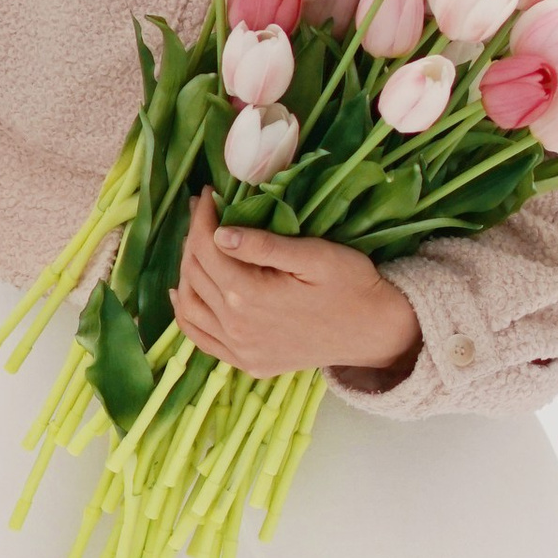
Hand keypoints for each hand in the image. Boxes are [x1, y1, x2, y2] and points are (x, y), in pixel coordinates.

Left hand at [172, 193, 422, 382]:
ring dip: (186, 272)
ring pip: (190, 306)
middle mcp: (237, 328)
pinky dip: (187, 314)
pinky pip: (201, 339)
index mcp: (249, 296)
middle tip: (203, 211)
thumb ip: (264, 246)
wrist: (374, 331)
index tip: (207, 195)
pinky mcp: (247, 362)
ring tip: (196, 244)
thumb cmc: (351, 285)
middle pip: (195, 274)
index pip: (207, 249)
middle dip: (194, 237)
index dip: (202, 218)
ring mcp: (240, 350)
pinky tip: (184, 293)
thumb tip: (220, 234)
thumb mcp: (314, 256)